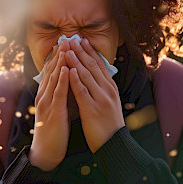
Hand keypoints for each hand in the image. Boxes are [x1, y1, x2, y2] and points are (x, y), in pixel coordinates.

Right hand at [29, 42, 70, 170]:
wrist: (45, 152)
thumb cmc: (53, 130)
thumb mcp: (56, 108)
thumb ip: (61, 94)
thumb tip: (69, 81)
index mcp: (46, 94)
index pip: (52, 71)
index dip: (58, 56)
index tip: (65, 42)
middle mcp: (44, 95)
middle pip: (51, 70)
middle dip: (59, 53)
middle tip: (65, 37)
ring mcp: (46, 102)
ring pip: (53, 78)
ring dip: (60, 61)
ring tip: (66, 47)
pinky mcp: (52, 111)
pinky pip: (58, 93)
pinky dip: (61, 79)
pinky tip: (65, 68)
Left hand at [65, 38, 124, 152]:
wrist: (114, 144)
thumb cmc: (108, 123)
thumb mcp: (109, 101)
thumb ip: (101, 87)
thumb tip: (94, 73)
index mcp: (110, 87)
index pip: (99, 64)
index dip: (90, 51)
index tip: (82, 40)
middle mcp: (107, 90)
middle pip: (93, 66)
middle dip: (81, 51)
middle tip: (72, 39)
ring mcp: (100, 99)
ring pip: (87, 75)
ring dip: (76, 61)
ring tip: (68, 49)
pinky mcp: (92, 109)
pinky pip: (82, 91)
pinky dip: (76, 80)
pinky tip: (70, 70)